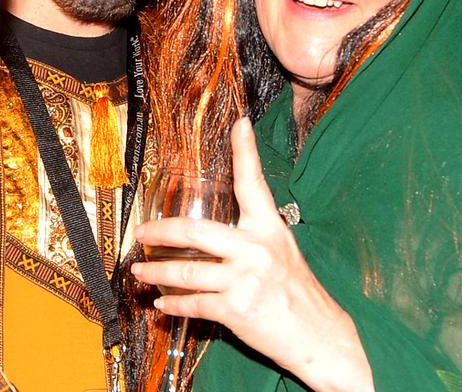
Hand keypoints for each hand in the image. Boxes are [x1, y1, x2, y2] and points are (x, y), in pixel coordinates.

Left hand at [132, 119, 372, 391]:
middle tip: (141, 232)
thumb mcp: (283, 254)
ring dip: (156, 272)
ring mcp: (246, 279)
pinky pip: (194, 304)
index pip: (254, 183)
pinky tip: (162, 304)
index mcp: (270, 229)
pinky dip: (173, 305)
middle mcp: (257, 249)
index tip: (239, 124)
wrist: (321, 338)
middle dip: (160, 232)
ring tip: (140, 272)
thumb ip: (252, 240)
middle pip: (195, 231)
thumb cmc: (299, 296)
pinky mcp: (237, 309)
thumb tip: (211, 235)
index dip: (245, 151)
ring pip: (186, 271)